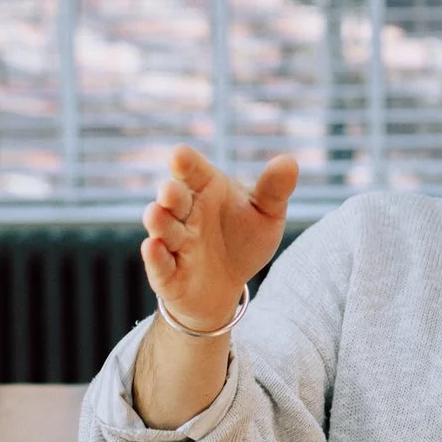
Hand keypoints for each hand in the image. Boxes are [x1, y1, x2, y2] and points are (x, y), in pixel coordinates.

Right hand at [140, 146, 298, 330]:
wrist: (225, 286)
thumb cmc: (243, 241)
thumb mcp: (266, 215)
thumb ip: (274, 190)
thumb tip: (289, 161)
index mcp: (207, 190)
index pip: (193, 171)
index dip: (185, 163)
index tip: (179, 155)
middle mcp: (186, 213)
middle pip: (174, 199)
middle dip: (171, 195)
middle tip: (171, 190)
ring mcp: (174, 243)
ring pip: (163, 229)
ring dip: (159, 222)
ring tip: (156, 213)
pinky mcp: (166, 274)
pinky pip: (159, 264)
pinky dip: (154, 257)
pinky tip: (152, 247)